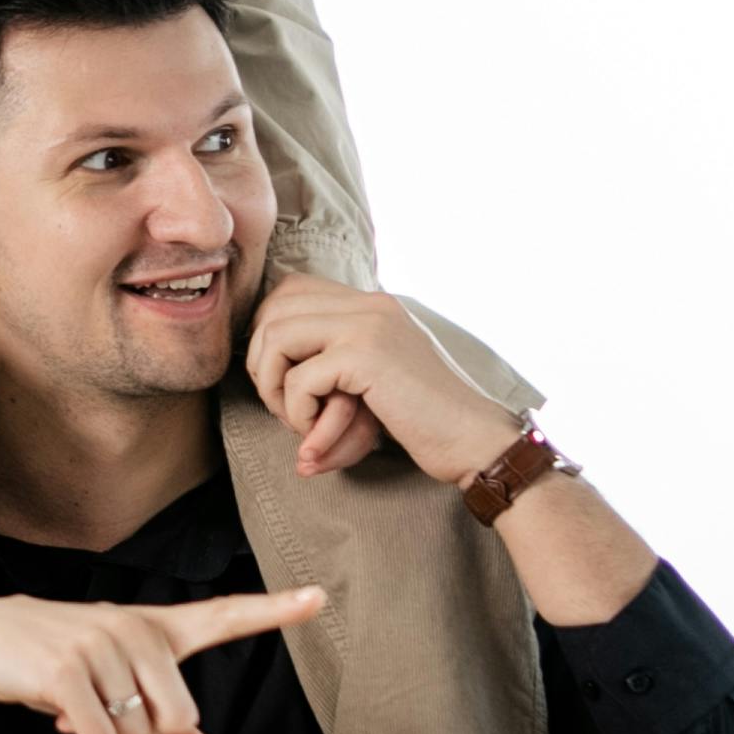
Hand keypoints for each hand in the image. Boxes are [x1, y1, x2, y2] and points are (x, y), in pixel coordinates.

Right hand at [0, 589, 321, 733]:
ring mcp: (99, 647)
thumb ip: (165, 733)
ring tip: (78, 721)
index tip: (320, 596)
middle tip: (106, 723)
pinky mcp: (66, 674)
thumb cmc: (49, 665)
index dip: (274, 610)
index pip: (223, 616)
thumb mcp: (110, 693)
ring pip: (142, 729)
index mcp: (151, 628)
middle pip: (182, 714)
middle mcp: (133, 629)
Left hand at [242, 278, 516, 486]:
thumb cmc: (424, 423)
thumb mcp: (375, 380)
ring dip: (275, 388)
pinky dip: (296, 411)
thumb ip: (331, 360)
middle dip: (262, 361)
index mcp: (373, 304)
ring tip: (298, 421)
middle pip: (274, 308)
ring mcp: (369, 325)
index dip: (268, 334)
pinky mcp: (367, 356)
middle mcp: (370, 304)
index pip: (290, 290)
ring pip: (277, 337)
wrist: (477, 443)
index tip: (281, 379)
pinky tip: (317, 434)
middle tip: (283, 405)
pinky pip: (298, 378)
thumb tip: (256, 358)